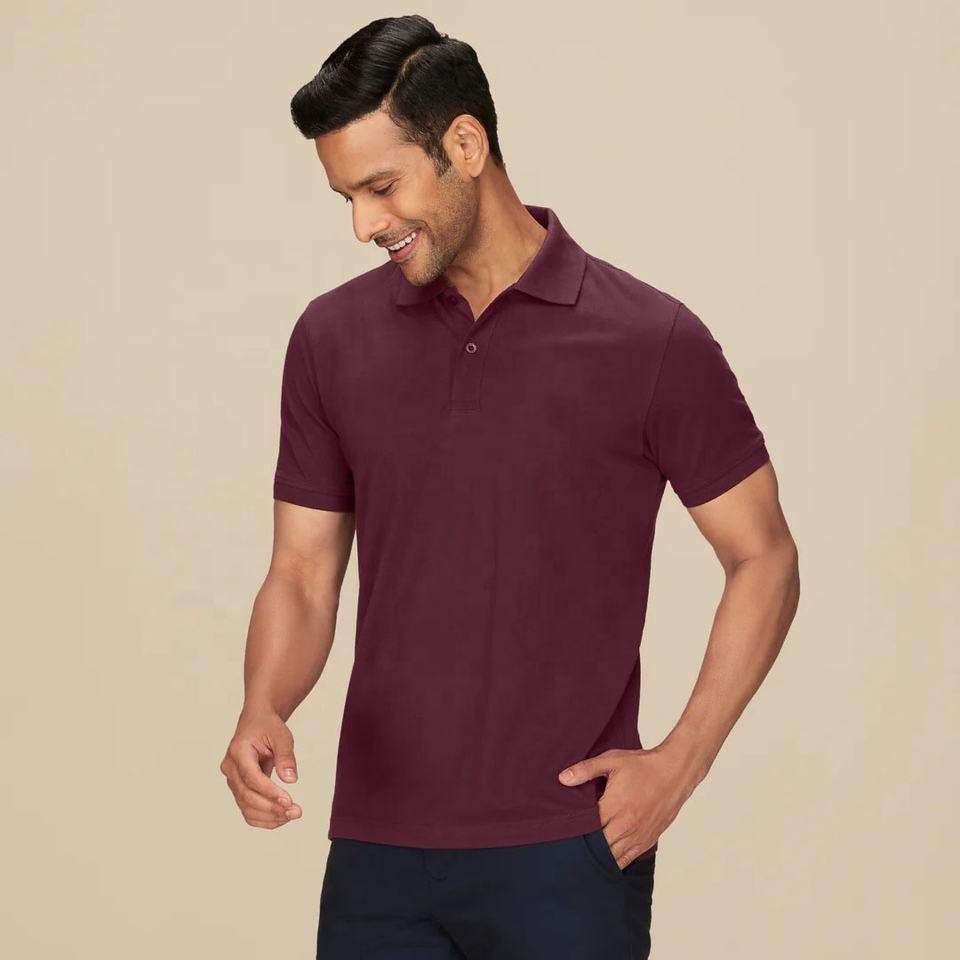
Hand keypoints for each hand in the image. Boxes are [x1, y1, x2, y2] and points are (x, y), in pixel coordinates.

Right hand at [220, 707, 302, 828]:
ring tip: (292, 815)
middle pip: (246, 796)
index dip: (269, 791)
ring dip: (269, 816)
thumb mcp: (281, 735)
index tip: (288, 800)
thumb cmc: (267, 726)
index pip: (251, 778)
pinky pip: (247, 809)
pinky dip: (263, 818)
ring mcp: (232, 780)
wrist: (256, 722)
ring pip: (245, 807)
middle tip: (296, 812)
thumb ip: (285, 756)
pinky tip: (281, 818)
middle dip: (271, 807)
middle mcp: (230, 768)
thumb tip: (291, 780)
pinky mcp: (239, 789)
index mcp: (238, 751)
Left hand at [558, 746, 697, 867]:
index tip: (561, 834)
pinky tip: (605, 859)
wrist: (674, 772)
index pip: (585, 830)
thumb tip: (562, 778)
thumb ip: (586, 770)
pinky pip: (627, 860)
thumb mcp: (612, 760)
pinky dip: (615, 861)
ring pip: (612, 858)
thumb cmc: (643, 765)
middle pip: (597, 848)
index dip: (572, 833)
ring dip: (599, 858)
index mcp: (613, 807)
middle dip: (584, 848)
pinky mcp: (647, 841)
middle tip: (569, 848)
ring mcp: (637, 836)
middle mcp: (625, 826)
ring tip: (583, 858)